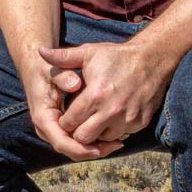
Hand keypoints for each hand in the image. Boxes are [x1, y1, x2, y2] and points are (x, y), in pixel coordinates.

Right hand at [21, 49, 116, 160]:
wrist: (34, 69)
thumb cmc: (44, 69)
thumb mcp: (52, 70)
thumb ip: (63, 76)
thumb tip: (75, 85)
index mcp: (43, 118)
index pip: (61, 142)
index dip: (81, 149)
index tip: (100, 148)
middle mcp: (47, 129)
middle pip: (70, 150)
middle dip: (93, 151)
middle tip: (117, 145)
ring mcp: (54, 130)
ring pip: (75, 149)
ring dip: (96, 148)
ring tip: (118, 142)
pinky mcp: (62, 128)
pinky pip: (77, 141)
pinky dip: (93, 142)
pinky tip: (112, 136)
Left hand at [38, 41, 174, 148]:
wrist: (151, 60)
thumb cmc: (116, 56)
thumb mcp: (88, 52)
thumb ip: (62, 57)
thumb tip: (40, 52)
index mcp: (94, 96)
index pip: (69, 123)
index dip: (64, 121)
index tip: (65, 115)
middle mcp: (111, 111)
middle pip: (84, 138)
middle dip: (77, 132)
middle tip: (77, 122)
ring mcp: (127, 119)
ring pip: (102, 140)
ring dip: (95, 133)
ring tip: (93, 119)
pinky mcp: (139, 124)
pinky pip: (120, 136)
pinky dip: (112, 131)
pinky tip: (109, 118)